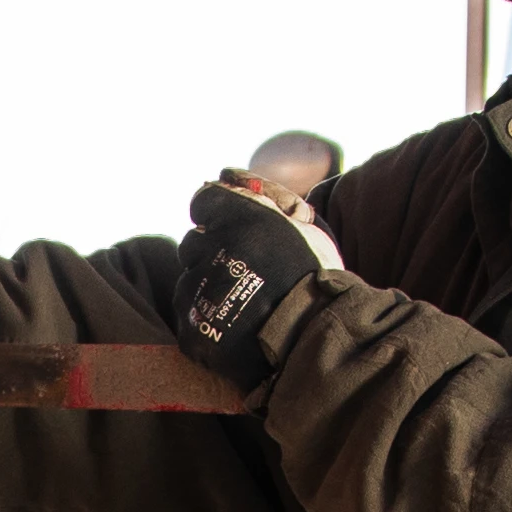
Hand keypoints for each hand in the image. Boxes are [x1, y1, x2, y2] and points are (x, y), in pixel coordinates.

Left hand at [166, 176, 340, 384]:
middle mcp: (212, 247)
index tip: (232, 232)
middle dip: (212, 255)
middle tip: (245, 274)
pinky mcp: (193, 330)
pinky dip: (207, 324)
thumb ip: (267, 197)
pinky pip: (189, 319)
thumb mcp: (305, 224)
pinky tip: (236, 330)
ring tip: (245, 306)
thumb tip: (226, 174)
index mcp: (239, 216)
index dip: (216, 217)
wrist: (322, 337)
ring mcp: (199, 291)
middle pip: (193, 244)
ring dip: (208, 289)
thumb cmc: (320, 278)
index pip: (202, 202)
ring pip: (188, 282)